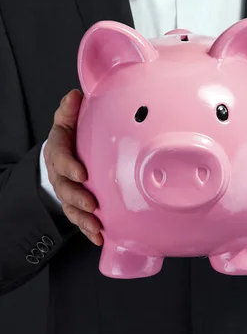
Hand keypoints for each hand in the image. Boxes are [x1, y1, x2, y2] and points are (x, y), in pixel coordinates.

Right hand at [44, 89, 102, 245]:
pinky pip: (79, 219)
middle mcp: (60, 173)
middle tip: (92, 204)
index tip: (82, 173)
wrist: (64, 154)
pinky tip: (100, 238)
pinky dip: (88, 230)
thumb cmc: (70, 137)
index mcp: (59, 150)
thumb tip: (74, 95)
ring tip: (96, 227)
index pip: (60, 157)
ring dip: (83, 219)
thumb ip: (69, 110)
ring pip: (70, 207)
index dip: (69, 166)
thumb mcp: (67, 121)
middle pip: (64, 188)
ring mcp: (67, 191)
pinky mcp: (76, 204)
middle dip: (77, 198)